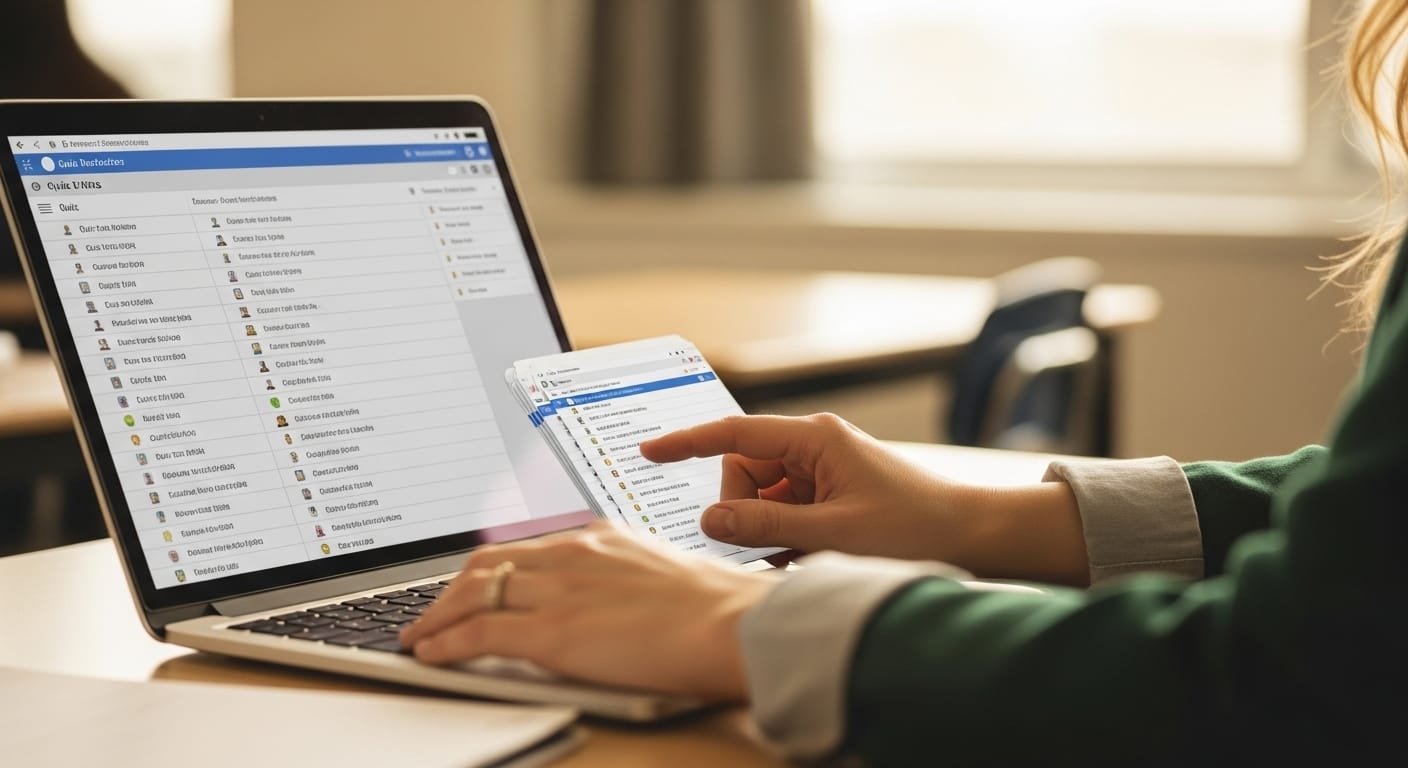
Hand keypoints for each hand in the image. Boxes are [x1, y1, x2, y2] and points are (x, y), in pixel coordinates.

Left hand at [399, 523, 773, 698]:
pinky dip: (446, 643)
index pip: (523, 548)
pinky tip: (431, 655)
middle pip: (485, 564)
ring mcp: (559, 590)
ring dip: (435, 618)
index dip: (486, 570)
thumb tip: (608, 606)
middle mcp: (571, 554)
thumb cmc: (717, 608)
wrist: (734, 623)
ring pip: (472, 595)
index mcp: (598, 538)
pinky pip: (478, 634)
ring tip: (418, 637)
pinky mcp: (554, 631)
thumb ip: (623, 581)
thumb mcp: (660, 576)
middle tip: (431, 614)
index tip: (470, 586)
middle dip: (449, 591)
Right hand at [640, 413, 982, 562]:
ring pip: (763, 498)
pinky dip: (785, 539)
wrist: (976, 536)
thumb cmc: (916, 527)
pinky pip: (786, 514)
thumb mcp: (833, 533)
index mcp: (814, 439)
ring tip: (798, 558)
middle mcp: (815, 448)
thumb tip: (711, 518)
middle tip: (768, 546)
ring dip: (767, 530)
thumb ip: (766, 526)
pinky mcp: (832, 497)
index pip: (735, 434)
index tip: (649, 453)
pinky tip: (803, 561)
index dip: (688, 443)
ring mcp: (824, 473)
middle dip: (744, 509)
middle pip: (745, 472)